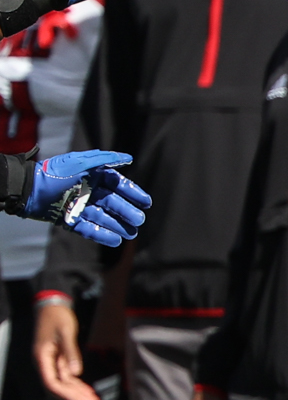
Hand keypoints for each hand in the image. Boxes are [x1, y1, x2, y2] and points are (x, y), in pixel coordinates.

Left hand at [23, 150, 149, 245]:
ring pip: (104, 218)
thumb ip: (105, 160)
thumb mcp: (80, 162)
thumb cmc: (55, 173)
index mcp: (92, 176)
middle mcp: (88, 191)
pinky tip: (116, 240)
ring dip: (118, 225)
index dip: (133, 193)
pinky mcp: (70, 220)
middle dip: (127, 212)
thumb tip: (129, 159)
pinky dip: (102, 234)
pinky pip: (89, 228)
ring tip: (131, 233)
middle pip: (113, 203)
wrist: (29, 189)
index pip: (118, 185)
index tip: (146, 203)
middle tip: (139, 220)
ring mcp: (80, 207)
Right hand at [32, 300, 96, 399]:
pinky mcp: (58, 359)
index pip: (51, 383)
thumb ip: (70, 352)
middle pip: (58, 387)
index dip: (66, 394)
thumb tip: (75, 373)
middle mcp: (44, 363)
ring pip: (63, 383)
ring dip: (77, 393)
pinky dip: (77, 384)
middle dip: (74, 397)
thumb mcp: (65, 332)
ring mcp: (51, 362)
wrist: (52, 305)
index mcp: (42, 357)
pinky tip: (88, 391)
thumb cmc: (57, 317)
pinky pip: (66, 376)